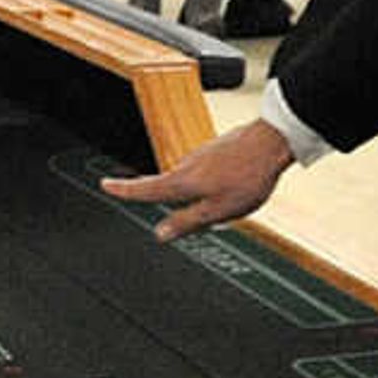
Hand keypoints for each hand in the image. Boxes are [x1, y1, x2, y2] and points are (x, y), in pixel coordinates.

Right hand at [99, 121, 293, 240]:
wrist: (272, 142)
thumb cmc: (248, 176)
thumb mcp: (217, 211)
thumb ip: (187, 222)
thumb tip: (160, 234)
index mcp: (182, 182)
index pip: (144, 189)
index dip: (122, 190)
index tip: (104, 184)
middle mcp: (186, 165)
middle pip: (167, 186)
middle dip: (173, 201)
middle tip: (192, 216)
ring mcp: (201, 155)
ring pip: (190, 180)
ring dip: (198, 194)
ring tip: (229, 201)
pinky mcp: (215, 150)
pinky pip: (205, 172)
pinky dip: (212, 183)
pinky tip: (234, 186)